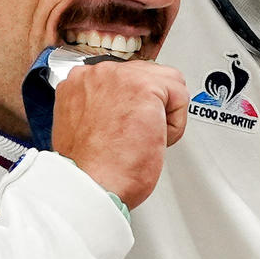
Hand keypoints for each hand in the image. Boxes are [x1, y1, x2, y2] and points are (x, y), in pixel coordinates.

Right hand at [50, 59, 187, 208]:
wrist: (93, 185)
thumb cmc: (91, 169)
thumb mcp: (85, 126)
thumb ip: (99, 107)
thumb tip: (121, 107)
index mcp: (80, 82)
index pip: (125, 78)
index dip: (135, 105)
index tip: (128, 124)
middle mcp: (97, 74)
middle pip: (149, 75)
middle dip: (151, 107)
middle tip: (135, 136)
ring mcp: (119, 77)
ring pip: (167, 83)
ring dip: (163, 114)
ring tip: (142, 138)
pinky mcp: (144, 87)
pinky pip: (180, 96)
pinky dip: (175, 125)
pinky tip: (153, 139)